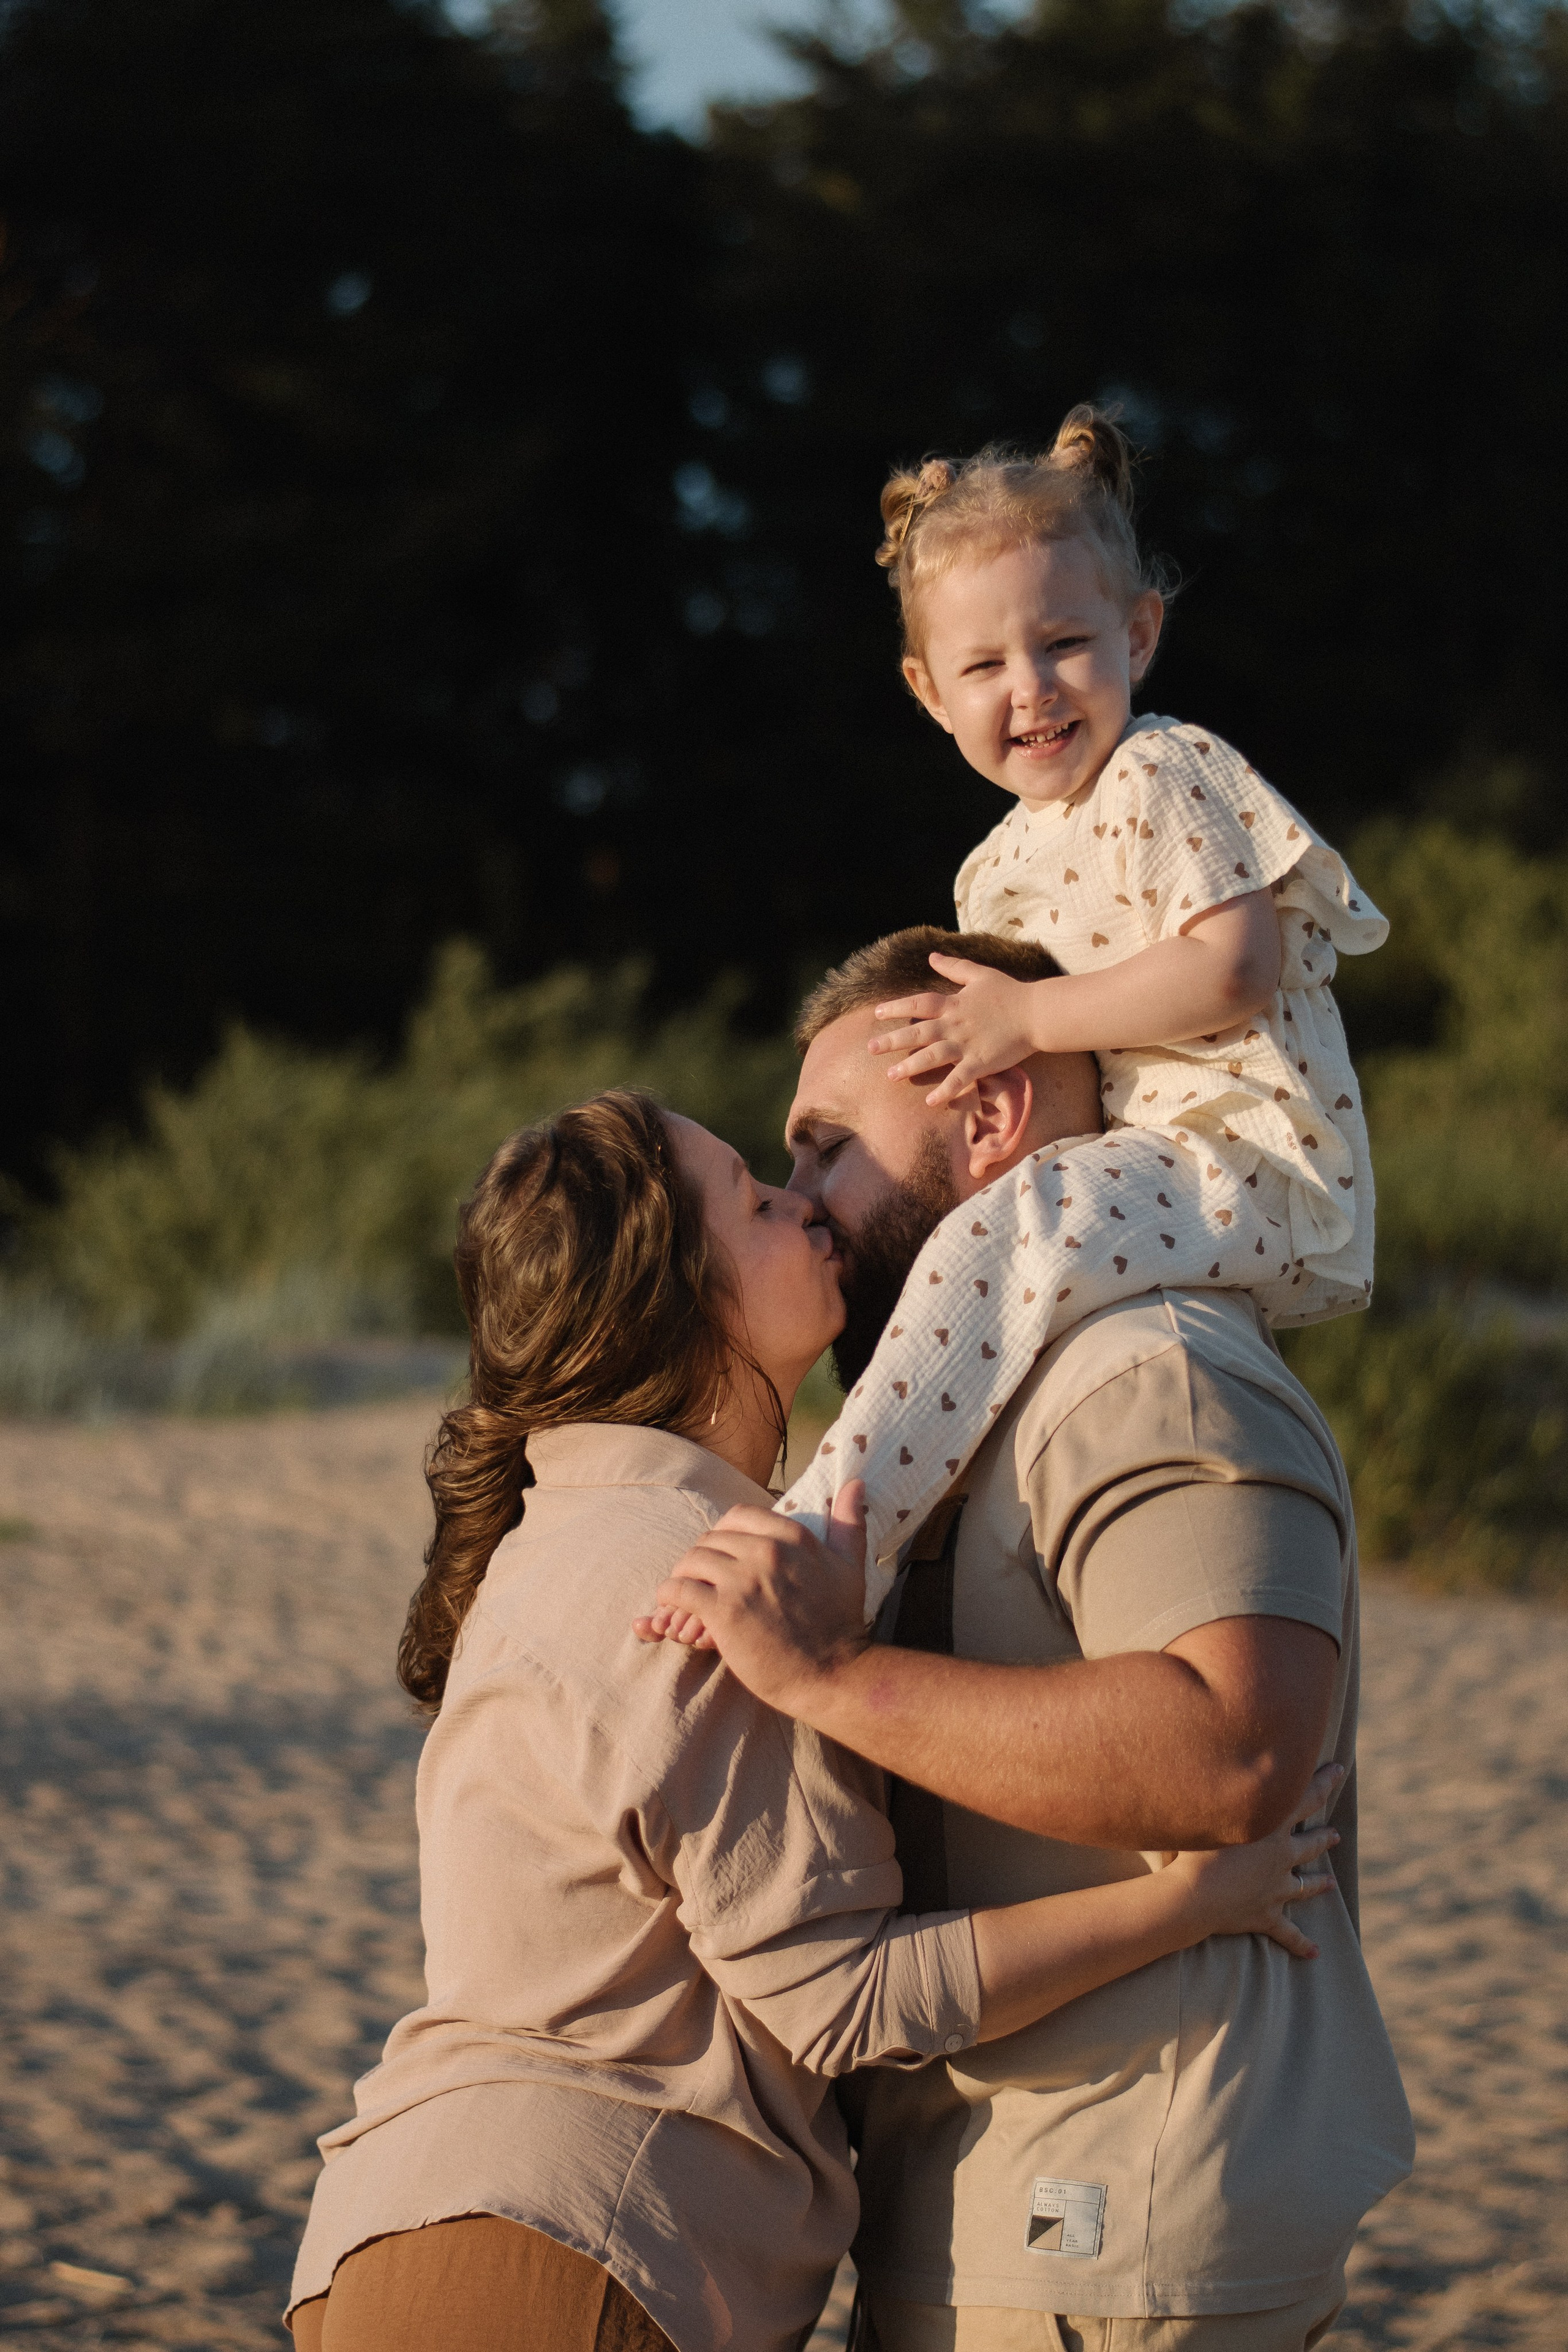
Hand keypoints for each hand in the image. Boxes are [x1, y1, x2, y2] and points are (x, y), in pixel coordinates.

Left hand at [631, 1482, 869, 1714]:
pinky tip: (674, 1608)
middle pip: (711, 1538)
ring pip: (691, 1560)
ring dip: (683, 1577)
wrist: (833, 1675)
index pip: (738, 1515)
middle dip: (702, 1558)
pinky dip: (670, 1597)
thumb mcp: (850, 1566)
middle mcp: (767, 1551)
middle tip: (701, 1580)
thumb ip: (849, 1522)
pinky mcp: (723, 1611)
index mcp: (793, 1536)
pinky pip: (679, 1590)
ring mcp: (743, 1580)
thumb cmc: (841, 1624)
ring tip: (684, 1594)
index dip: (723, 1533)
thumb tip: (856, 1482)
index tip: (722, 1554)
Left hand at [868, 954, 1052, 1105]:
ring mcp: (967, 1045)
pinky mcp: (981, 1062)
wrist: (1037, 1013)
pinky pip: (959, 1078)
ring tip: (891, 1076)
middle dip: (893, 1040)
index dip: (897, 1007)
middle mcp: (956, 1025)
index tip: (877, 1013)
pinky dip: (945, 1090)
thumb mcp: (980, 974)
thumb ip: (954, 966)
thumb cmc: (1010, 992)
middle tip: (870, 1048)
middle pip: (919, 1032)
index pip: (919, 1004)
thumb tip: (932, 955)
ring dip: (911, 1066)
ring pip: (933, 1056)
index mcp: (954, 1004)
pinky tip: (930, 1101)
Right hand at [1163, 1763, 1345, 1957]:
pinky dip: (1301, 1943)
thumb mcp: (1205, 1808)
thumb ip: (1213, 1789)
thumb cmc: (1192, 1848)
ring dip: (1320, 1883)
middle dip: (1325, 1836)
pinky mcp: (1266, 1916)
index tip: (1339, 1769)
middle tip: (1336, 1834)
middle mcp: (1280, 1856)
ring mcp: (1276, 1889)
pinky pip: (1287, 1932)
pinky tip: (1315, 1953)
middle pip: (1310, 1843)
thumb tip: (1205, 1759)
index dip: (1324, 1781)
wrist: (1192, 1895)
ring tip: (1332, 1882)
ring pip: (1305, 1886)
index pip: (1305, 1797)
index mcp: (1270, 1827)